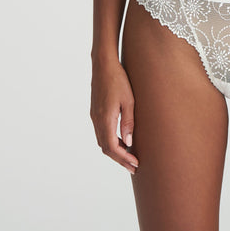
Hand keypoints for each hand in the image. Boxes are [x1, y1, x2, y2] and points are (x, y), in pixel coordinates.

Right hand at [90, 58, 138, 173]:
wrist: (103, 64)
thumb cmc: (118, 79)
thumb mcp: (129, 100)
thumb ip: (128, 122)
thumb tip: (129, 143)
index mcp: (105, 118)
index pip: (112, 147)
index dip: (123, 158)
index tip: (135, 164)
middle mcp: (97, 120)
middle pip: (106, 148)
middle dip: (120, 159)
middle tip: (133, 167)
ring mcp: (94, 116)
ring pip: (102, 141)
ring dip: (115, 151)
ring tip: (129, 156)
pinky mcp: (95, 112)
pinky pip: (101, 133)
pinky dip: (111, 141)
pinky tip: (122, 140)